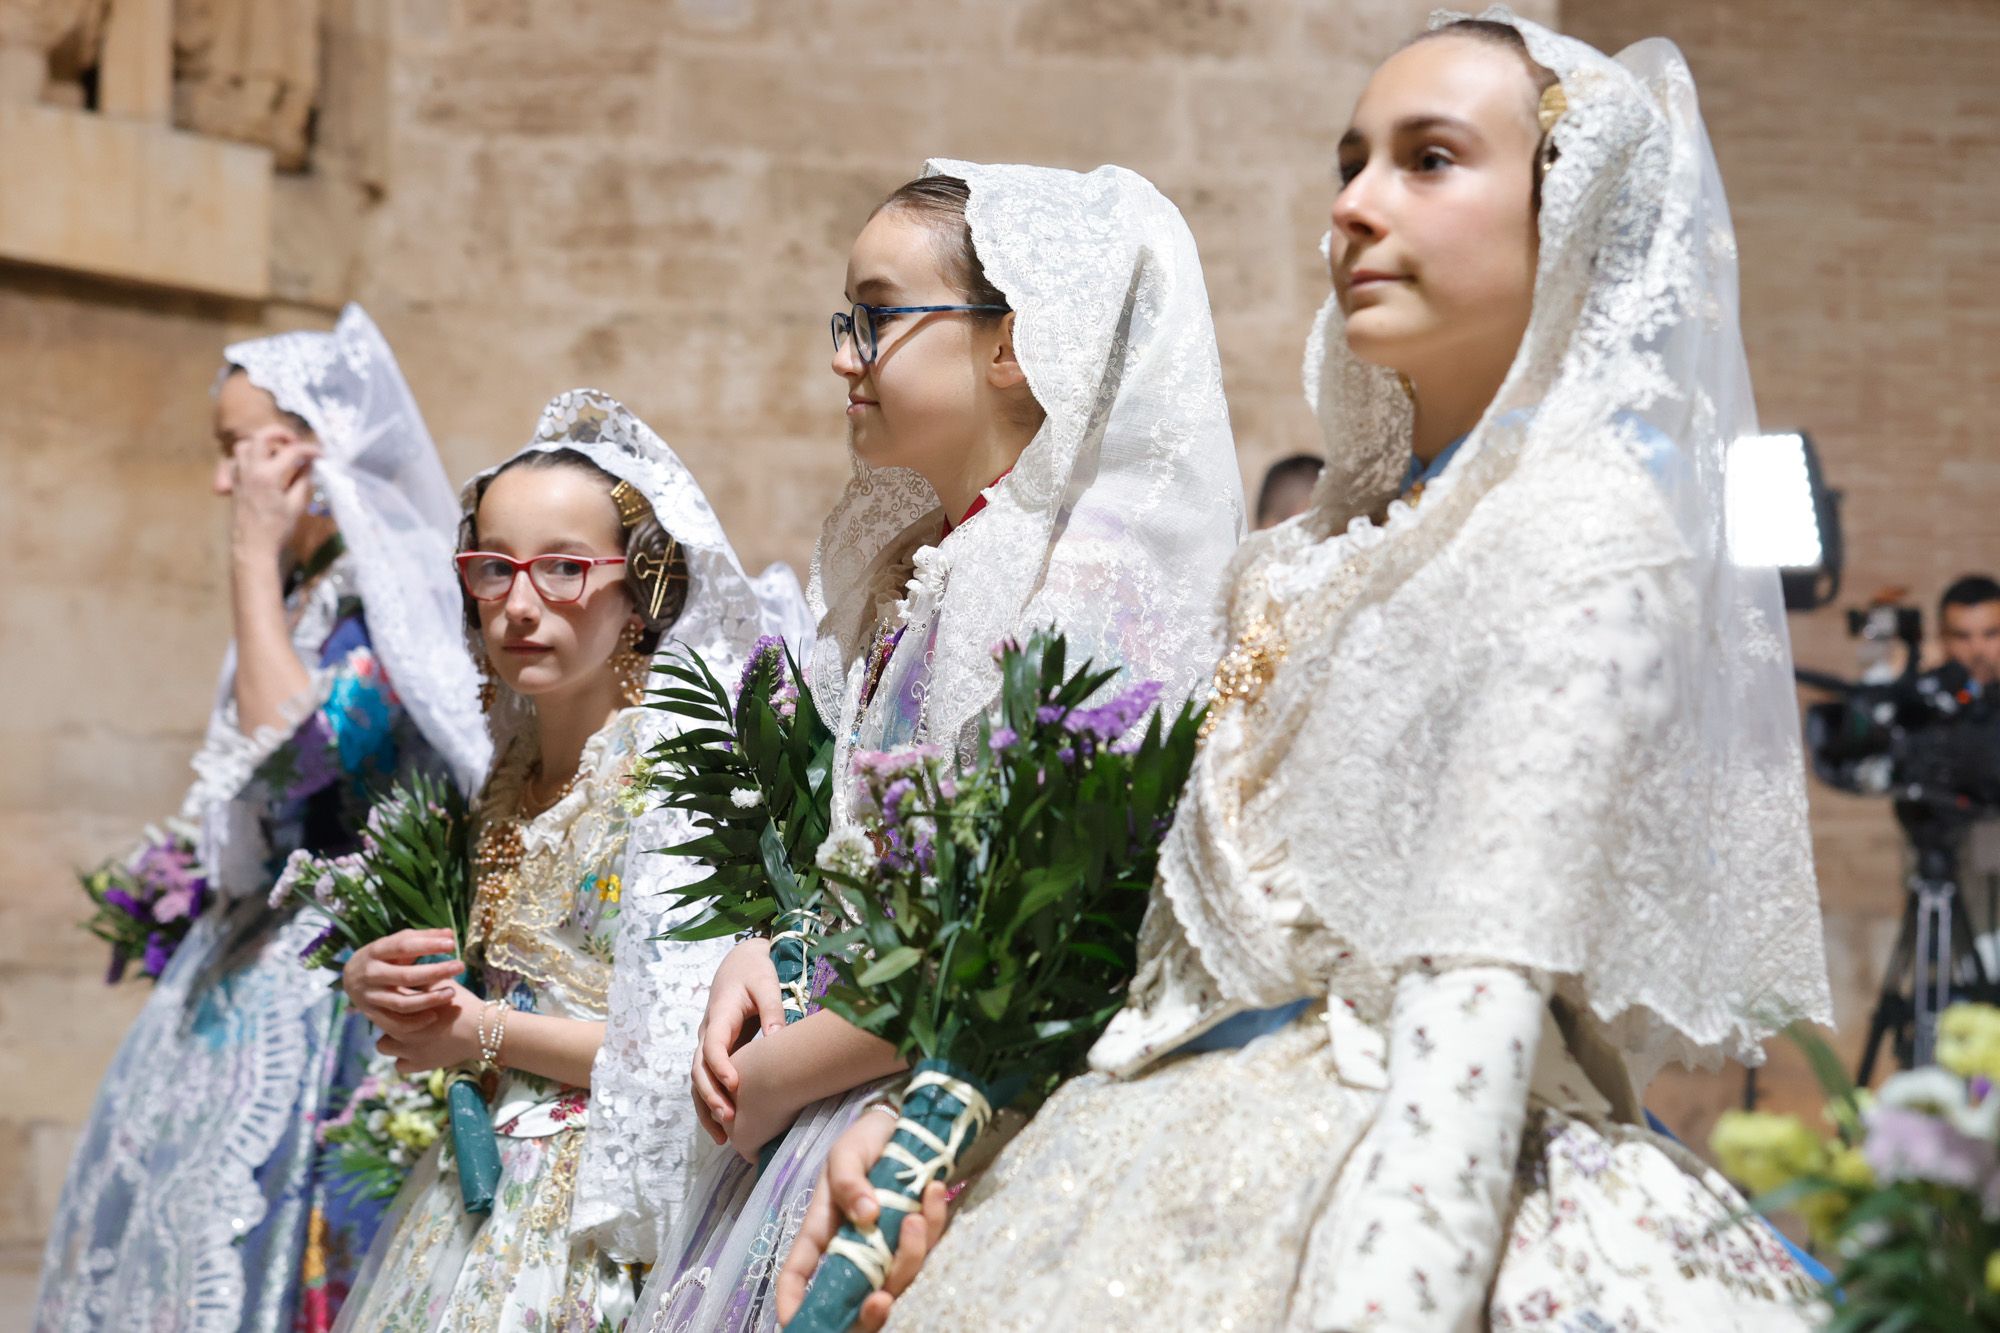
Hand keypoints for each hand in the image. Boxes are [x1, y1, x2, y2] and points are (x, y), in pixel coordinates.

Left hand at [228, 426, 319, 559]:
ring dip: (262, 443)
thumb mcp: (296, 505)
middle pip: (262, 436)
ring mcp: (239, 475)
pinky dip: (251, 456)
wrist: (253, 546)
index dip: (310, 450)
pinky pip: (238, 459)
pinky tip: (263, 465)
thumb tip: (309, 464)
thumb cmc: (277, 529)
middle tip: (294, 442)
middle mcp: (251, 470)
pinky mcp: (235, 482)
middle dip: (280, 433)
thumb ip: (303, 480)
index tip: (321, 455)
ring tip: (277, 452)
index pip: (292, 451)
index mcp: (269, 475)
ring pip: (246, 444)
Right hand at [342, 928, 462, 1039]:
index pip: (403, 946)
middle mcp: (370, 975)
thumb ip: (422, 938)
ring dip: (429, 1000)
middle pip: (405, 976)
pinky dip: (415, 1023)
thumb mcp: (396, 944)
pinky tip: (435, 1016)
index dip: (428, 945)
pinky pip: (395, 1024)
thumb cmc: (383, 957)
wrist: (351, 978)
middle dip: (435, 972)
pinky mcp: (372, 1016)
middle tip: (460, 967)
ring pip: (402, 1003)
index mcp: (375, 952)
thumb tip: (450, 934)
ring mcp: (370, 997)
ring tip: (452, 992)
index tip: (453, 945)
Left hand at [374, 981, 482, 1075]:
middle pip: (381, 1023)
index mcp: (404, 1006)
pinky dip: (405, 1059)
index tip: (401, 998)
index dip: (392, 998)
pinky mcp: (417, 1065)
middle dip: (390, 1019)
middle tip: (406, 1016)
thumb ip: (423, 978)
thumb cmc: (463, 1003)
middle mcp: (398, 1028)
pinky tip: (415, 1052)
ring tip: (408, 1036)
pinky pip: (400, 1066)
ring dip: (392, 1041)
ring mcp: (406, 1049)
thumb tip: (411, 970)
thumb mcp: (442, 983)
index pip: (387, 1001)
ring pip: (383, 1046)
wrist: (480, 1029)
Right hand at [692, 939, 784, 1142]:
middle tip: (729, 1117)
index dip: (720, 1067)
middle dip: (710, 1095)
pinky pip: (706, 1081)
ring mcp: (707, 1044)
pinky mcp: (716, 1053)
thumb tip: (778, 1038)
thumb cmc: (755, 972)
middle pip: (699, 1069)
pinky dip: (710, 1104)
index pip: (712, 1045)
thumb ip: (772, 1009)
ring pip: (697, 1080)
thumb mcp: (766, 984)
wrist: (739, 963)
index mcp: (719, 1016)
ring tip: (722, 1137)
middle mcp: (707, 1033)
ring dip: (706, 1107)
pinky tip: (723, 1128)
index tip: (735, 1085)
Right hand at [774, 1107, 948, 1327]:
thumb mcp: (846, 1153)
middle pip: (857, 1296)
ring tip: (916, 1215)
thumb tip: (866, 1216)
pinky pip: (929, 1244)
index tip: (796, 1322)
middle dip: (869, 1313)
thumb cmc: (865, 1140)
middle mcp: (855, 1246)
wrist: (905, 1121)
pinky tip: (935, 1190)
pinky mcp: (918, 1235)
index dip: (793, 1302)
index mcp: (823, 1229)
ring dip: (910, 1254)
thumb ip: (847, 1181)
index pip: (799, 1273)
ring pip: (899, 1275)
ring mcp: (888, 1244)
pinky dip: (934, 1222)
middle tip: (882, 1300)